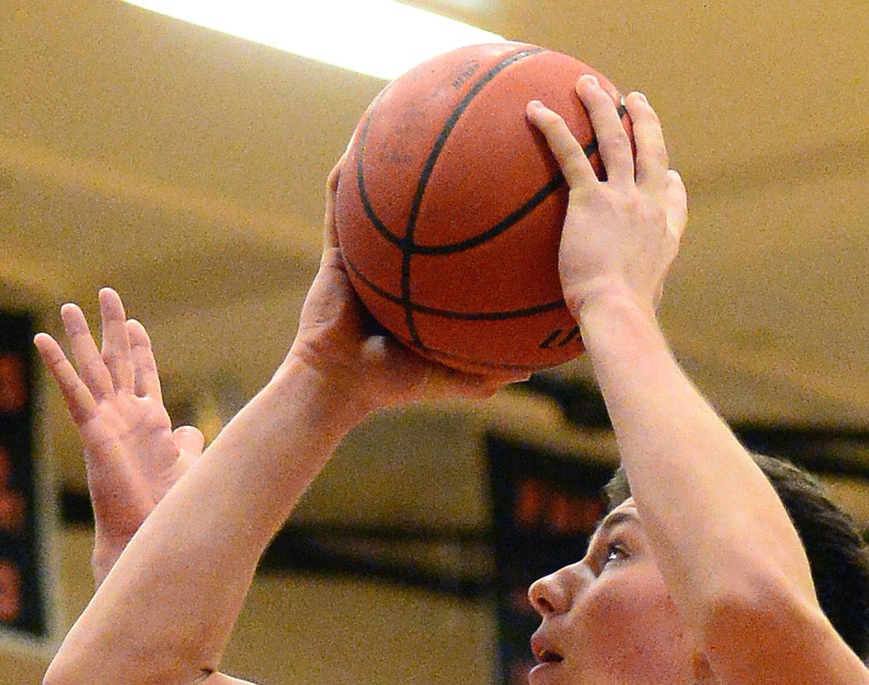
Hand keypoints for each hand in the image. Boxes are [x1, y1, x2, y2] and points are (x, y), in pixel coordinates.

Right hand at [35, 290, 204, 577]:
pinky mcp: (92, 431)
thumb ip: (189, 445)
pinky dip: (58, 365)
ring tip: (68, 306)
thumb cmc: (165, 507)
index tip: (135, 323)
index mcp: (149, 423)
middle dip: (113, 328)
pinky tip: (42, 340)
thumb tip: (193, 431)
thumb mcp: (187, 466)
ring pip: (92, 370)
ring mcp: (107, 421)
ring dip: (81, 337)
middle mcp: (125, 417)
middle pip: (118, 361)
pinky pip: (73, 392)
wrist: (146, 532)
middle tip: (107, 293)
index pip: (142, 374)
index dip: (140, 348)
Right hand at [288, 165, 520, 415]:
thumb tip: (533, 366)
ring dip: (386, 159)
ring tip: (405, 115)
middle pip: (418, 210)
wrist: (339, 384)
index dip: (471, 218)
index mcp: (420, 286)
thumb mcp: (451, 377)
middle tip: (462, 140)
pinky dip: (346, 175)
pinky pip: (339, 203)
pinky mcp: (335, 251)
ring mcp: (364, 253)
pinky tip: (358, 142)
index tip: (499, 191)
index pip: (449, 245)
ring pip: (377, 196)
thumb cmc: (392, 384)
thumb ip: (488, 371)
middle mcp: (394, 262)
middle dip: (436, 173)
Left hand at [527, 81, 686, 322]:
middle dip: (643, 120)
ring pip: (614, 139)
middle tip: (633, 99)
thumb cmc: (626, 321)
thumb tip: (630, 317)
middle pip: (650, 151)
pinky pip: (570, 155)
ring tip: (587, 84)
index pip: (673, 199)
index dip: (671, 182)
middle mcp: (649, 207)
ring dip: (601, 106)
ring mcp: (623, 199)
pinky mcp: (591, 200)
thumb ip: (642, 297)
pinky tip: (535, 111)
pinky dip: (553, 129)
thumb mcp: (645, 307)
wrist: (618, 314)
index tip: (670, 173)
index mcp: (664, 234)